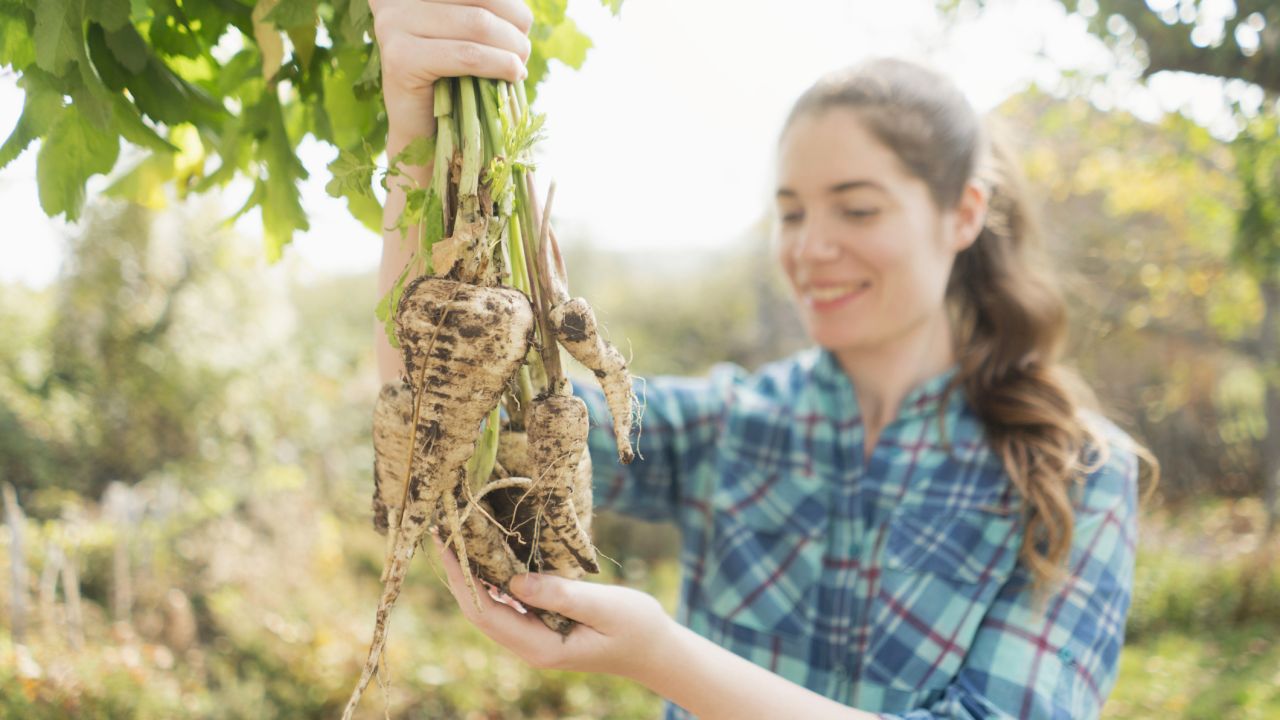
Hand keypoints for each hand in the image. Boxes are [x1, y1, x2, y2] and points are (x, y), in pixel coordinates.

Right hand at [369, 0, 533, 136]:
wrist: (423, 131)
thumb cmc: (454, 79)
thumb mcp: (470, 33)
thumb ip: (485, 12)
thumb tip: (522, 10)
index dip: (509, 4)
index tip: (522, 26)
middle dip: (514, 25)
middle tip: (523, 52)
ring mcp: (393, 24)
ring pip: (477, 24)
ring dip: (512, 46)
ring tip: (519, 66)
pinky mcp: (400, 58)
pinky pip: (466, 55)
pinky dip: (499, 64)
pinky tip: (513, 74)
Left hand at [433, 536, 675, 679]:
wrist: (657, 650)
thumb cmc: (637, 627)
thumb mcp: (604, 607)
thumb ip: (561, 595)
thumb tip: (514, 582)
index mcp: (540, 647)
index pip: (486, 614)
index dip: (462, 579)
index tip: (447, 545)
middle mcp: (530, 645)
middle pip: (479, 611)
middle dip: (459, 573)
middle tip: (442, 533)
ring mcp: (535, 637)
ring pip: (491, 606)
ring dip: (473, 574)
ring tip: (459, 538)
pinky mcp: (543, 625)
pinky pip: (509, 602)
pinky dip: (495, 578)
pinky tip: (490, 554)